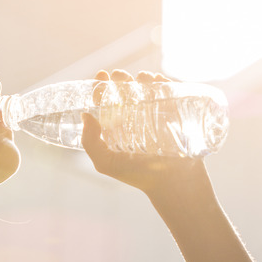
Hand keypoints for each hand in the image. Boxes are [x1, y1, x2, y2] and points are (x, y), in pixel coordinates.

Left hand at [81, 70, 210, 195]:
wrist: (173, 184)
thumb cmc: (138, 176)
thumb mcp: (106, 163)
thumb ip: (91, 143)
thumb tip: (86, 115)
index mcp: (117, 126)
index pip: (107, 101)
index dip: (101, 87)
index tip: (100, 78)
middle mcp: (135, 118)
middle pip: (127, 91)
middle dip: (122, 79)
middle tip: (121, 77)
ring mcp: (156, 115)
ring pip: (147, 88)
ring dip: (143, 78)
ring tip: (141, 78)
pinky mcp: (175, 114)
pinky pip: (169, 92)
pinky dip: (163, 82)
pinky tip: (158, 80)